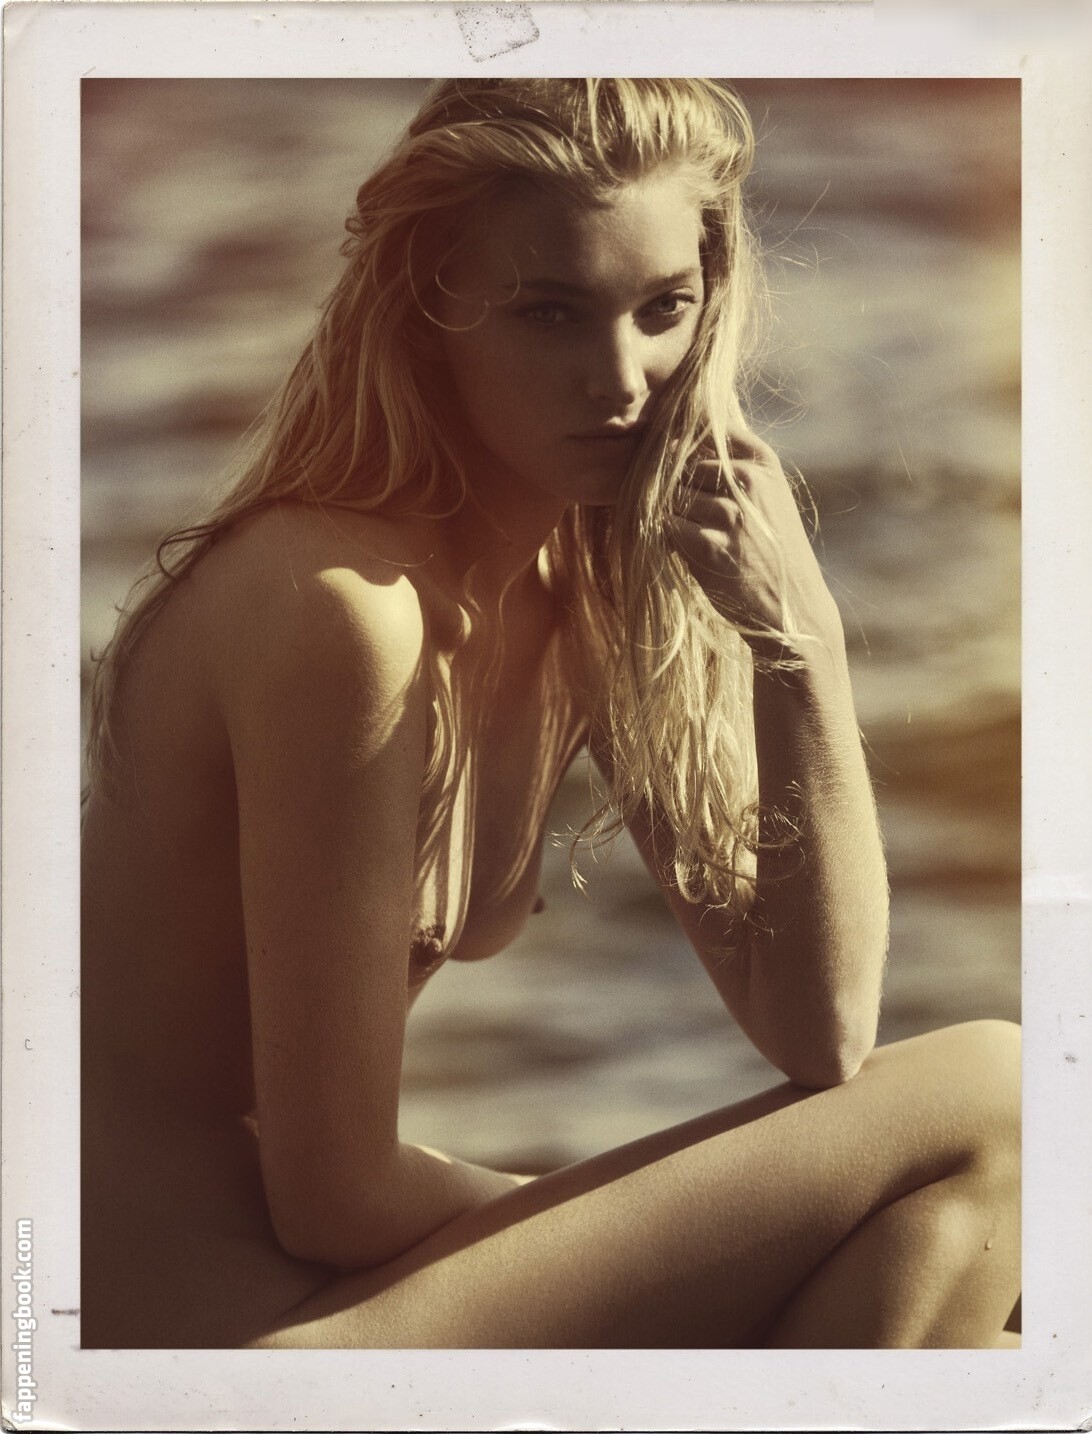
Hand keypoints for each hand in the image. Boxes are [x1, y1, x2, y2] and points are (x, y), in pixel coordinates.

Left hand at [665, 426, 841, 651]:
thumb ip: (732, 469)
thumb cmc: (773, 551)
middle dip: (678, 489)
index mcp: (763, 463)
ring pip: (673, 496)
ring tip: (696, 537)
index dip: (689, 449)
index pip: (710, 433)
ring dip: (674, 516)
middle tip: (695, 518)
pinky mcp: (709, 547)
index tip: (687, 469)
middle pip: (684, 466)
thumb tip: (673, 444)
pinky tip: (689, 552)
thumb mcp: (768, 499)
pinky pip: (667, 527)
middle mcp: (748, 482)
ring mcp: (729, 514)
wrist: (792, 607)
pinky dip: (670, 539)